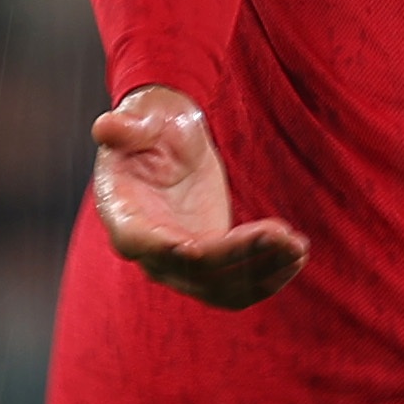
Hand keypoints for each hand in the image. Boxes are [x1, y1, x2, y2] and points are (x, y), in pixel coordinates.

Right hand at [89, 87, 310, 308]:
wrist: (168, 139)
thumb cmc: (150, 124)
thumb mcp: (140, 117)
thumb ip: (126, 127)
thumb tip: (106, 127)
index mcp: (123, 214)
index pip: (138, 240)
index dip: (164, 248)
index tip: (196, 248)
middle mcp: (149, 249)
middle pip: (193, 268)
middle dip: (239, 256)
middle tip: (283, 234)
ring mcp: (180, 262)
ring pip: (220, 286)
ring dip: (261, 273)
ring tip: (298, 247)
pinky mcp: (210, 261)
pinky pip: (236, 286)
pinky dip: (267, 279)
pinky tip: (295, 257)